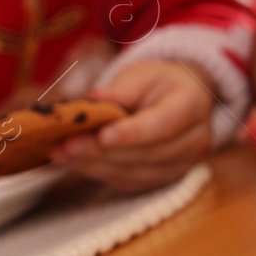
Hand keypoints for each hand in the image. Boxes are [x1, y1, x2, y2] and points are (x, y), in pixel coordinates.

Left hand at [50, 59, 214, 192]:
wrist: (180, 100)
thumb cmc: (159, 83)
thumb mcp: (144, 73)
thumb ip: (122, 87)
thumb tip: (95, 100)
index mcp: (192, 105)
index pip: (164, 124)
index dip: (133, 133)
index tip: (102, 135)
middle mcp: (193, 141)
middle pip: (147, 153)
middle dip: (102, 151)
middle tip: (67, 144)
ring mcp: (180, 165)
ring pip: (135, 174)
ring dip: (94, 165)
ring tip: (61, 153)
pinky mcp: (161, 180)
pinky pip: (128, 182)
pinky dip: (98, 173)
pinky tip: (74, 162)